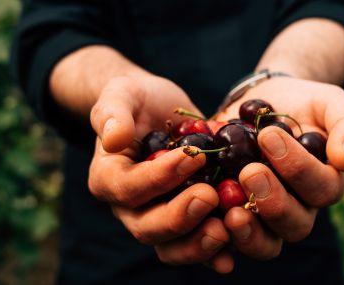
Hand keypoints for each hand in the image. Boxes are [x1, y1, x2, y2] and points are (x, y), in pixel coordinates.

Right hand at [88, 75, 232, 272]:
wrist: (159, 111)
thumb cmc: (137, 99)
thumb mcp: (122, 93)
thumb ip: (112, 112)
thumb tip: (113, 138)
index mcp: (108, 178)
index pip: (128, 188)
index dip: (159, 177)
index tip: (193, 156)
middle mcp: (131, 207)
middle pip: (148, 227)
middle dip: (180, 217)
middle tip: (210, 196)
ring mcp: (159, 218)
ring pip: (171, 247)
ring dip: (198, 244)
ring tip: (225, 229)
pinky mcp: (188, 221)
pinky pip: (197, 245)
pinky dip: (216, 251)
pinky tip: (235, 249)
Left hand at [216, 77, 343, 259]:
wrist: (261, 103)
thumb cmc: (302, 103)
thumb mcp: (330, 103)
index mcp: (324, 185)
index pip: (322, 190)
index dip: (298, 168)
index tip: (269, 136)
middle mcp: (297, 208)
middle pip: (295, 225)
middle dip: (273, 202)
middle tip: (249, 171)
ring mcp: (263, 217)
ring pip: (265, 243)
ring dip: (248, 231)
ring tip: (229, 208)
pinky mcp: (230, 216)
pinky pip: (225, 242)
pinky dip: (215, 236)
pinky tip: (205, 218)